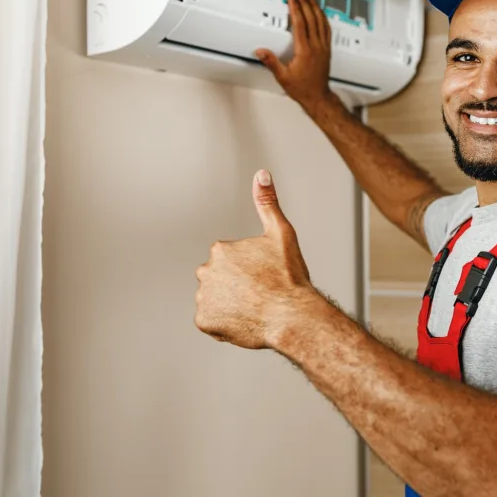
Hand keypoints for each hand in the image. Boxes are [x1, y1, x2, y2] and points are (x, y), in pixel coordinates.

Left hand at [194, 169, 318, 348]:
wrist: (292, 317)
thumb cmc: (289, 277)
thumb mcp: (281, 233)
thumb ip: (267, 202)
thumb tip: (261, 173)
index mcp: (221, 250)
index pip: (231, 261)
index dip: (251, 270)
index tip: (266, 276)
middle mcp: (205, 271)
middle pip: (220, 279)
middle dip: (236, 286)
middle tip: (261, 294)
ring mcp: (203, 298)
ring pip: (216, 300)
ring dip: (230, 304)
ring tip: (255, 309)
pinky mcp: (205, 321)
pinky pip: (212, 321)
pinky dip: (225, 323)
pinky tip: (245, 321)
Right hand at [255, 0, 333, 108]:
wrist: (318, 97)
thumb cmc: (302, 88)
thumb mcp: (282, 77)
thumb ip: (271, 62)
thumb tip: (260, 51)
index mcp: (305, 51)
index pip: (300, 24)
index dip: (296, 9)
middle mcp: (316, 46)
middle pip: (311, 18)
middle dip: (305, 2)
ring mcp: (323, 47)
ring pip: (321, 21)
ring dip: (315, 6)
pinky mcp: (327, 49)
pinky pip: (327, 29)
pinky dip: (323, 17)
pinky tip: (320, 11)